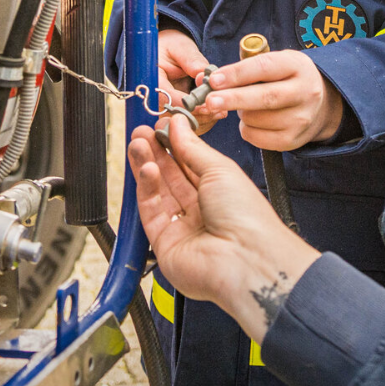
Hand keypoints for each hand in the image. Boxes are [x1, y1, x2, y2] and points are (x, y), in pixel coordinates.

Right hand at [129, 116, 319, 342]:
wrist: (246, 259)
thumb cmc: (246, 217)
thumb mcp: (220, 169)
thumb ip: (192, 148)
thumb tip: (177, 126)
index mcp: (220, 192)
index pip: (189, 164)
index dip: (173, 145)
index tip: (160, 126)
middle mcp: (202, 210)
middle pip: (171, 177)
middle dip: (155, 153)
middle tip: (141, 132)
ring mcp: (183, 227)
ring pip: (157, 192)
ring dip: (146, 165)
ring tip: (137, 143)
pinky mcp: (164, 243)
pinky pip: (151, 211)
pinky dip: (145, 188)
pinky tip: (146, 167)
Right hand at [158, 29, 223, 132]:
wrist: (169, 48)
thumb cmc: (172, 45)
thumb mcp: (181, 47)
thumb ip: (191, 60)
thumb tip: (201, 76)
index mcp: (151, 78)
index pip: (165, 97)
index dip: (186, 104)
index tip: (205, 104)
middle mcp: (153, 95)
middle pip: (172, 113)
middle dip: (196, 114)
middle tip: (217, 111)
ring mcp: (163, 104)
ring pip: (179, 120)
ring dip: (200, 119)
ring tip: (220, 113)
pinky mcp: (173, 108)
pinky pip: (185, 119)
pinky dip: (200, 119)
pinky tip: (216, 114)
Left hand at [204, 50, 344, 150]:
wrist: (320, 105)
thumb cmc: (287, 79)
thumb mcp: (276, 62)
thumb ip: (246, 68)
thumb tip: (209, 80)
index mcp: (297, 66)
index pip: (264, 68)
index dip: (237, 74)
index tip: (214, 79)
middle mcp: (304, 92)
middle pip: (264, 98)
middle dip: (233, 99)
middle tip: (209, 101)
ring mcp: (301, 118)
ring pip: (256, 119)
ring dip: (241, 113)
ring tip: (245, 106)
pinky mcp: (293, 140)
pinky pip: (257, 137)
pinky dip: (247, 129)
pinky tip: (253, 120)